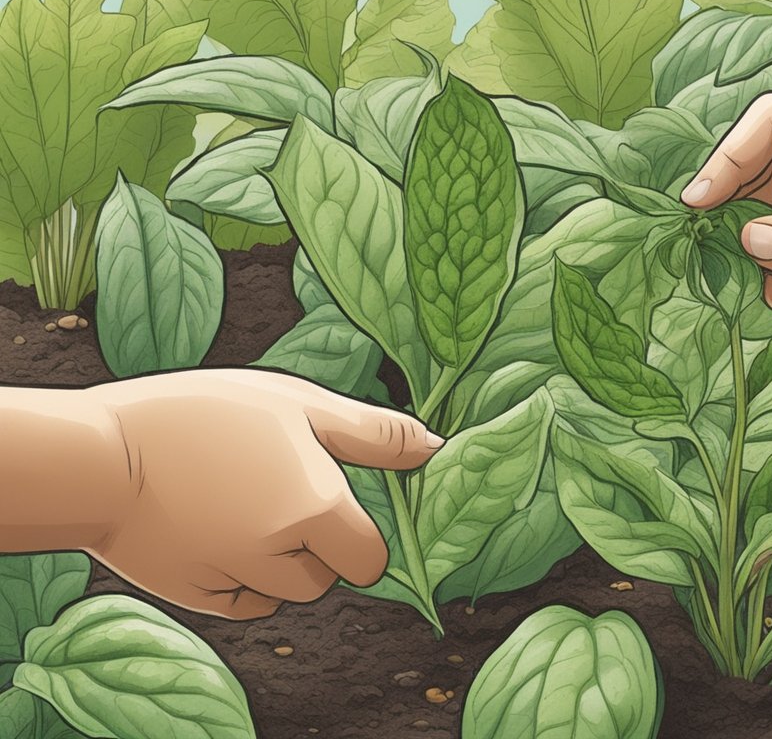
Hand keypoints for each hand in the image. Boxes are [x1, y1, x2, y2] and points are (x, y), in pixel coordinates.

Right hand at [81, 370, 440, 618]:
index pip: (371, 557)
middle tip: (276, 494)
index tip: (333, 501)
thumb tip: (434, 447)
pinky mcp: (195, 597)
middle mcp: (282, 557)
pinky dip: (240, 579)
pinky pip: (242, 604)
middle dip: (315, 547)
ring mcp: (236, 581)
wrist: (100, 451)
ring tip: (239, 507)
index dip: (358, 532)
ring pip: (285, 592)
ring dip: (277, 563)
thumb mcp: (299, 404)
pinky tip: (215, 531)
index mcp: (318, 511)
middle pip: (327, 577)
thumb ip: (373, 434)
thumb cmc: (204, 414)